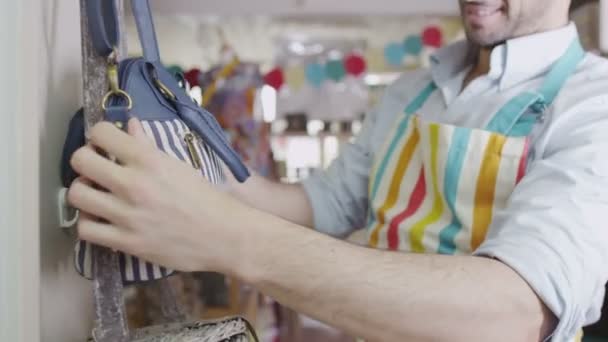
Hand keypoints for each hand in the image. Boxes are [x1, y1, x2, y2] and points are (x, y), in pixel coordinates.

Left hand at [67, 118, 253, 274]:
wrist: (223, 235)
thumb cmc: (205, 199)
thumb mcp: (178, 166)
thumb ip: (148, 146)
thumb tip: (130, 125)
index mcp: (150, 160)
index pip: (101, 133)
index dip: (99, 136)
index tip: (105, 144)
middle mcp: (134, 184)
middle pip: (81, 160)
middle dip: (85, 160)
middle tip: (95, 168)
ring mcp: (127, 215)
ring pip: (77, 195)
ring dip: (83, 192)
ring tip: (96, 195)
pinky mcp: (126, 242)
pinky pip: (85, 230)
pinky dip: (88, 224)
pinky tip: (101, 219)